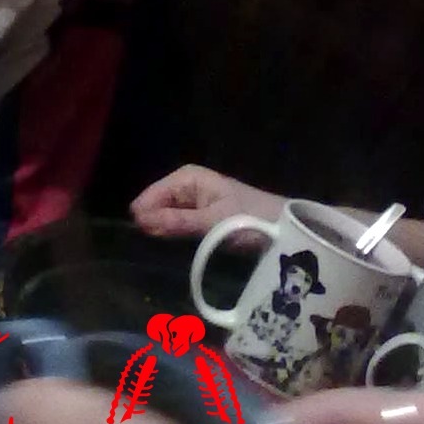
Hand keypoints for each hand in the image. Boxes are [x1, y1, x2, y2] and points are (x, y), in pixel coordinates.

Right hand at [130, 165, 282, 244]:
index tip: (146, 237)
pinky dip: (175, 234)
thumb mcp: (213, 222)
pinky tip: (177, 246)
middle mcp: (185, 185)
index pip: (149, 196)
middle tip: (162, 244)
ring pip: (164, 216)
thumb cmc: (250, 219)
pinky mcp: (198, 216)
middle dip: (154, 224)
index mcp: (185, 177)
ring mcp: (191, 200)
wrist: (283, 226)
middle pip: (155, 206)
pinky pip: (177, 223)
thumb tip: (140, 221)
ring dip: (164, 231)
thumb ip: (177, 222)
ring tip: (167, 247)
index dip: (146, 217)